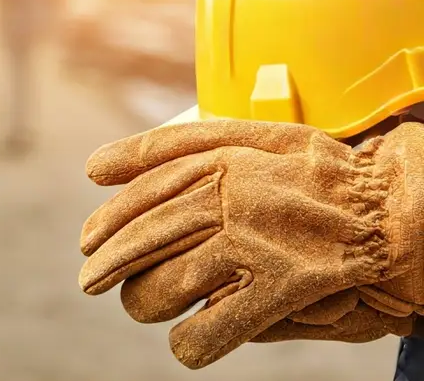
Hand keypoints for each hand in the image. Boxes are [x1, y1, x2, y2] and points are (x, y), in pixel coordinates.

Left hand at [78, 120, 423, 368]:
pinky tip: (185, 342)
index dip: (107, 219)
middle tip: (89, 281)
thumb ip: (180, 144)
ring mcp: (252, 245)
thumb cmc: (320, 171)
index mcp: (220, 161)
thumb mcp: (255, 135)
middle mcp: (229, 200)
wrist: (394, 210)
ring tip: (140, 305)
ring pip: (167, 284)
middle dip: (107, 264)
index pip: (143, 193)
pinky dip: (192, 341)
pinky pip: (215, 327)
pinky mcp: (279, 288)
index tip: (85, 239)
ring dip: (144, 301)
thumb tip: (94, 167)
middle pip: (144, 238)